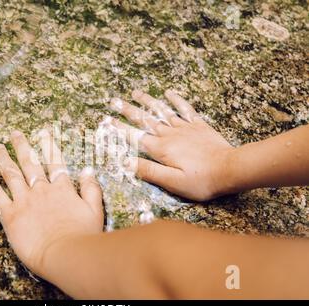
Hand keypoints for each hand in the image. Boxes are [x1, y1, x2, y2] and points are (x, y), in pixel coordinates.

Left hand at [0, 130, 103, 276]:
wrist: (64, 254)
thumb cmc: (82, 235)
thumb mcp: (95, 210)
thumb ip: (91, 189)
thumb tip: (87, 170)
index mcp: (61, 188)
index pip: (54, 161)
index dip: (48, 145)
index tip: (42, 132)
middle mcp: (41, 189)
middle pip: (29, 162)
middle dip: (21, 146)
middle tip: (14, 134)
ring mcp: (24, 200)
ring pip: (11, 174)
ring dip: (2, 158)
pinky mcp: (10, 214)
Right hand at [108, 89, 234, 200]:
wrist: (230, 169)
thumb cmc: (201, 180)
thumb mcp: (172, 182)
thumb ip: (149, 171)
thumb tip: (125, 162)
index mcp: (161, 149)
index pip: (135, 136)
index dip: (119, 128)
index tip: (106, 120)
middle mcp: (170, 135)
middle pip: (145, 120)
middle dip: (128, 110)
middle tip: (114, 101)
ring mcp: (184, 128)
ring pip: (162, 111)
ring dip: (148, 101)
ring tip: (136, 92)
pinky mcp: (198, 126)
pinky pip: (185, 109)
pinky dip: (176, 100)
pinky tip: (169, 93)